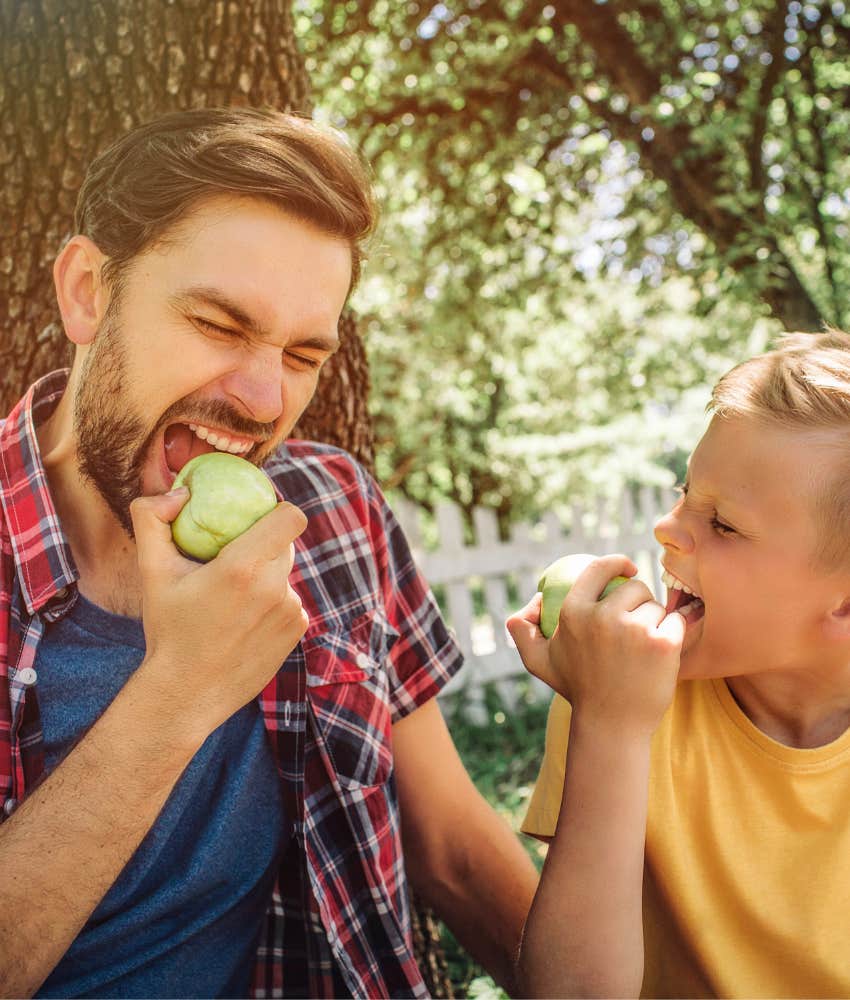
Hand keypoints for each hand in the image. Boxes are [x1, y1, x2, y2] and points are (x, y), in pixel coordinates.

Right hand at [129, 488, 308, 747]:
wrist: (186, 694)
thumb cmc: (167, 629)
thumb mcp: (151, 571)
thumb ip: (152, 518)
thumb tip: (181, 492)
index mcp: (244, 567)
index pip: (291, 517)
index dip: (278, 509)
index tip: (257, 515)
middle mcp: (275, 588)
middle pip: (284, 544)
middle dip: (263, 544)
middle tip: (233, 556)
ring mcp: (291, 611)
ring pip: (284, 574)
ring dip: (265, 576)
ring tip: (233, 598)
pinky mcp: (298, 630)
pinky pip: (289, 601)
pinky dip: (272, 603)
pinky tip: (244, 622)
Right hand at [507, 554, 684, 737]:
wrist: (612, 726)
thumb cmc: (577, 689)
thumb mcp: (538, 660)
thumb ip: (522, 629)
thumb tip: (532, 600)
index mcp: (573, 613)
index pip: (599, 569)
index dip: (617, 562)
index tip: (628, 568)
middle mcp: (603, 617)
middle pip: (635, 588)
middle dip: (638, 602)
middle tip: (633, 628)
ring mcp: (635, 630)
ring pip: (656, 606)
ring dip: (654, 621)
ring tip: (641, 650)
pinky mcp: (663, 644)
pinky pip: (675, 621)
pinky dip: (672, 634)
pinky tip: (660, 654)